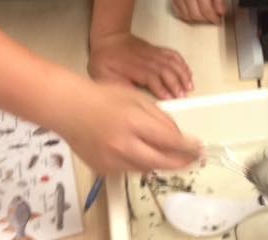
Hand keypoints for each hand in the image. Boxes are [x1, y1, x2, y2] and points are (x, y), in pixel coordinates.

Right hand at [58, 79, 201, 173]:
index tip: (198, 149)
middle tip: (192, 159)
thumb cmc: (102, 98)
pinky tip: (144, 153)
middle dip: (181, 162)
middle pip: (162, 162)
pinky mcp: (104, 169)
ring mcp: (112, 160)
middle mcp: (123, 145)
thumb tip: (177, 136)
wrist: (69, 109)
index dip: (188, 147)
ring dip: (162, 163)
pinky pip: (131, 170)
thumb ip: (160, 117)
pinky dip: (141, 163)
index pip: (170, 141)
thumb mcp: (137, 98)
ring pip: (147, 168)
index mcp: (134, 122)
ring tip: (172, 156)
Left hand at [89, 32, 192, 98]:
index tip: (170, 97)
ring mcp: (154, 54)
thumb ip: (118, 85)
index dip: (162, 88)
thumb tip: (131, 96)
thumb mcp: (103, 75)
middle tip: (183, 96)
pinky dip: (182, 63)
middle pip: (167, 71)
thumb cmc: (105, 59)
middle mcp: (147, 60)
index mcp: (134, 67)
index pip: (152, 78)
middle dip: (177, 84)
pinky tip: (187, 72)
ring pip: (173, 63)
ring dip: (182, 74)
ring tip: (189, 86)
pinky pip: (173, 55)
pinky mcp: (157, 50)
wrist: (109, 39)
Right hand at [170, 0, 226, 23]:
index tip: (217, 21)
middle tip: (210, 18)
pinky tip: (192, 14)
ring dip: (196, 20)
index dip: (213, 18)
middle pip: (196, 15)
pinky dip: (186, 17)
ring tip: (202, 16)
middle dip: (205, 20)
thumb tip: (220, 13)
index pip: (206, 10)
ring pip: (186, 16)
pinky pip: (178, 13)